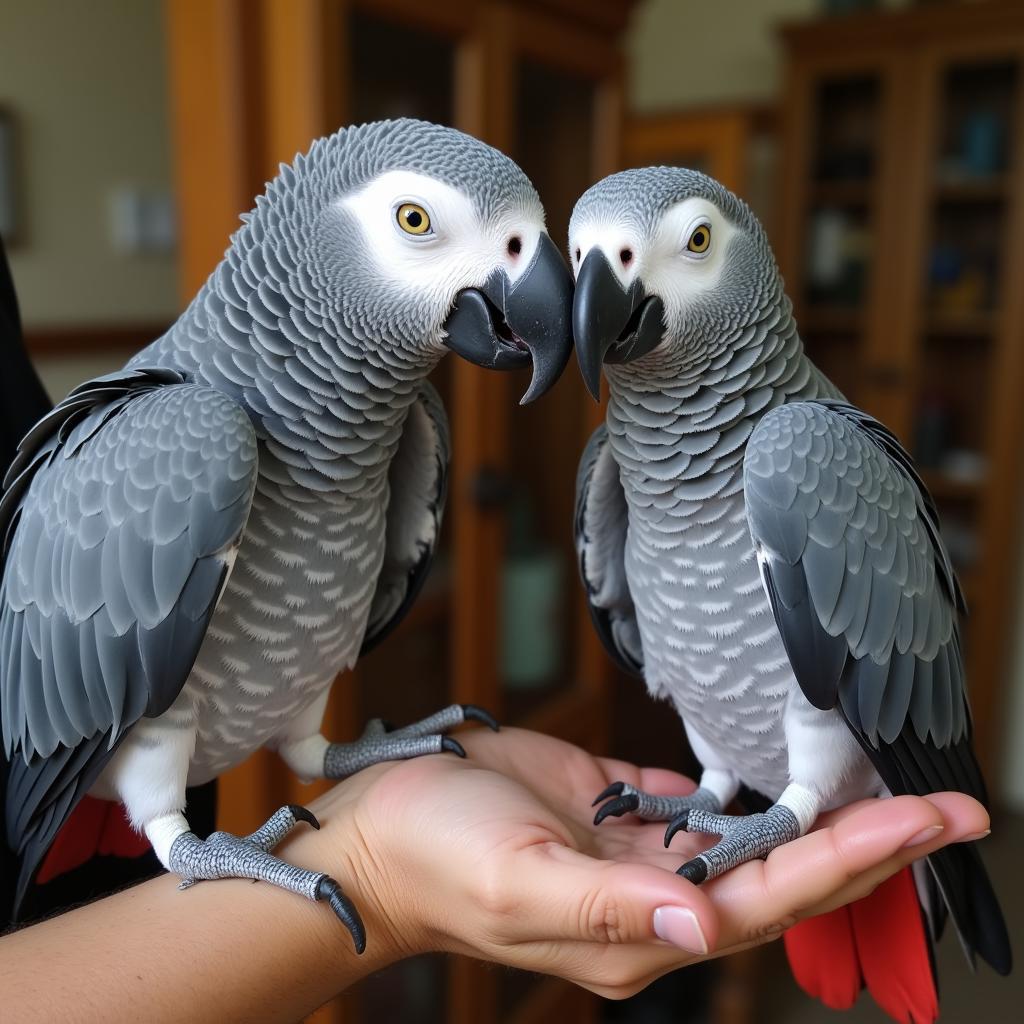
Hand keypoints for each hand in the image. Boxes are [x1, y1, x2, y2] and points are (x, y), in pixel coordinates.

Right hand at [301, 726, 989, 999]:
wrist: (384, 826)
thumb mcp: (518, 882)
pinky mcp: (620, 810)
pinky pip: (702, 803)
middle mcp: (658, 899)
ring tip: (893, 784)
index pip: (775, 896)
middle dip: (872, 842)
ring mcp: (642, 855)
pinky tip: (792, 769)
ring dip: (825, 816)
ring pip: (755, 839)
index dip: (856, 859)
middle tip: (956, 803)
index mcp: (644, 931)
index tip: (926, 820)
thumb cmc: (440, 859)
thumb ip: (609, 907)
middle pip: (787, 874)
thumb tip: (704, 926)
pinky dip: (751, 788)